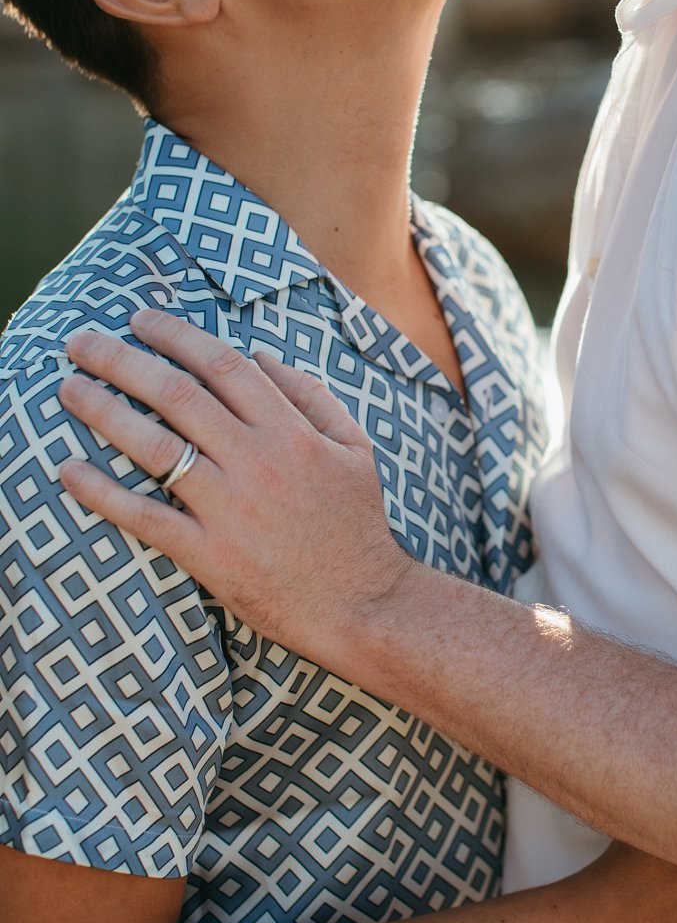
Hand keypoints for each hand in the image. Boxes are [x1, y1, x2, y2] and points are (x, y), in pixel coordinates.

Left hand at [58, 309, 411, 670]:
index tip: (140, 320)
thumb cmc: (356, 523)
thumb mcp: (354, 446)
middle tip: (82, 344)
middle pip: (177, 395)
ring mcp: (229, 507)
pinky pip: (146, 516)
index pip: (222, 365)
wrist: (362, 602)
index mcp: (290, 430)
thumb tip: (261, 355)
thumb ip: (311, 395)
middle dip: (122, 361)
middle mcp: (255, 461)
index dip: (176, 335)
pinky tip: (71, 472)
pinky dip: (103, 493)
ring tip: (69, 390)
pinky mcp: (209, 553)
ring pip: (154, 447)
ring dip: (104, 413)